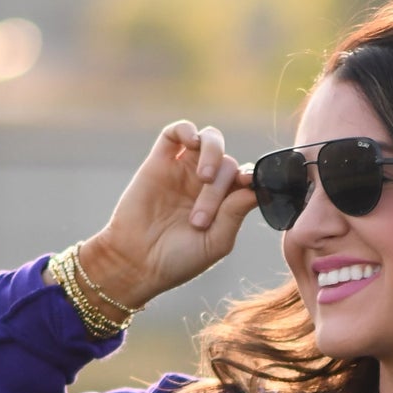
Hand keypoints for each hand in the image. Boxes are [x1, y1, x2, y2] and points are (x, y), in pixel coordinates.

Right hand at [76, 118, 258, 312]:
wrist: (137, 262)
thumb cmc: (178, 259)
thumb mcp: (216, 242)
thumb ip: (235, 214)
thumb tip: (255, 188)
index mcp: (224, 203)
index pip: (245, 178)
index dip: (250, 177)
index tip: (247, 183)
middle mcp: (207, 184)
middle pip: (227, 164)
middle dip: (218, 190)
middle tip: (199, 219)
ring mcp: (184, 170)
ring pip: (209, 140)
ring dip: (213, 153)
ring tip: (204, 177)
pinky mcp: (160, 161)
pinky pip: (176, 132)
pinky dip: (187, 130)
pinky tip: (191, 143)